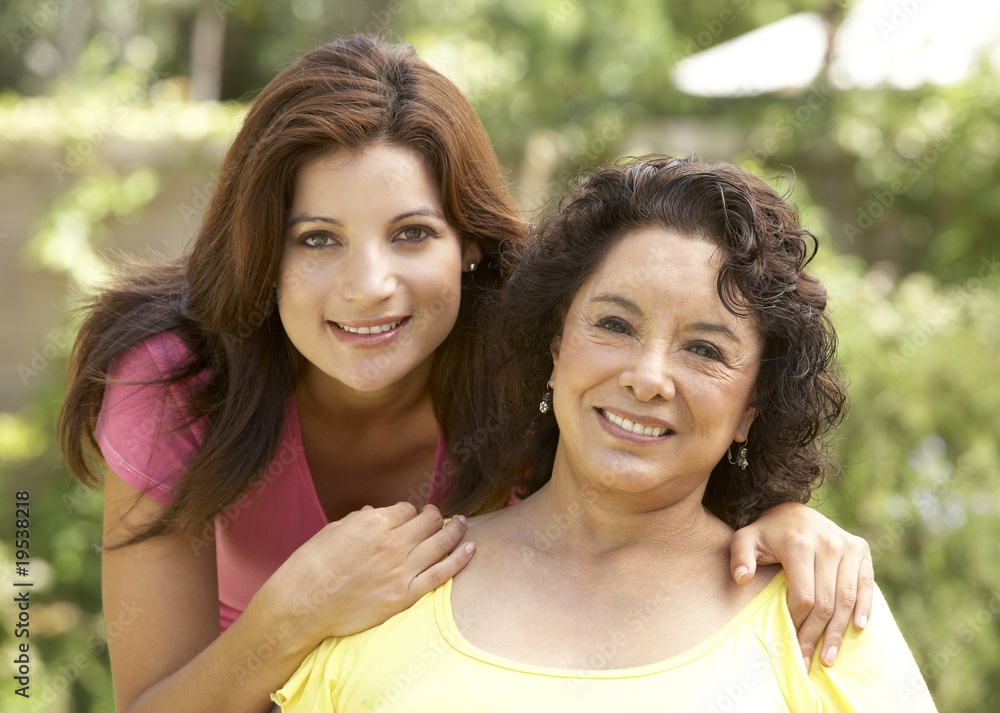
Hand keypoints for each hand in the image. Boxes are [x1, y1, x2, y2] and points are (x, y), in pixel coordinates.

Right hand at [259, 502, 473, 648]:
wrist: (302, 606)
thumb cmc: (311, 566)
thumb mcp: (334, 531)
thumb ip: (360, 520)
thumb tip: (374, 512)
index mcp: (374, 521)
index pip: (407, 509)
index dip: (410, 512)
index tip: (409, 517)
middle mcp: (393, 542)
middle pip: (429, 522)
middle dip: (435, 516)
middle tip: (438, 517)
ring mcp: (401, 569)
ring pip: (441, 542)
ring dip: (455, 530)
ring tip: (462, 525)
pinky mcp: (405, 595)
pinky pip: (442, 573)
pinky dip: (460, 559)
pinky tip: (471, 548)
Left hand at [729, 502, 873, 670]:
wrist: (794, 510)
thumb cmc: (767, 532)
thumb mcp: (746, 538)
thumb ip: (739, 556)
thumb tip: (741, 579)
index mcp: (799, 544)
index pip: (803, 596)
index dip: (796, 622)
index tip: (788, 641)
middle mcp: (828, 544)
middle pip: (825, 602)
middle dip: (815, 636)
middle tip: (807, 662)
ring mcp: (847, 547)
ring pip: (846, 599)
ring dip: (839, 632)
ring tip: (829, 657)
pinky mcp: (861, 550)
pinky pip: (865, 584)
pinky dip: (865, 608)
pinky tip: (858, 629)